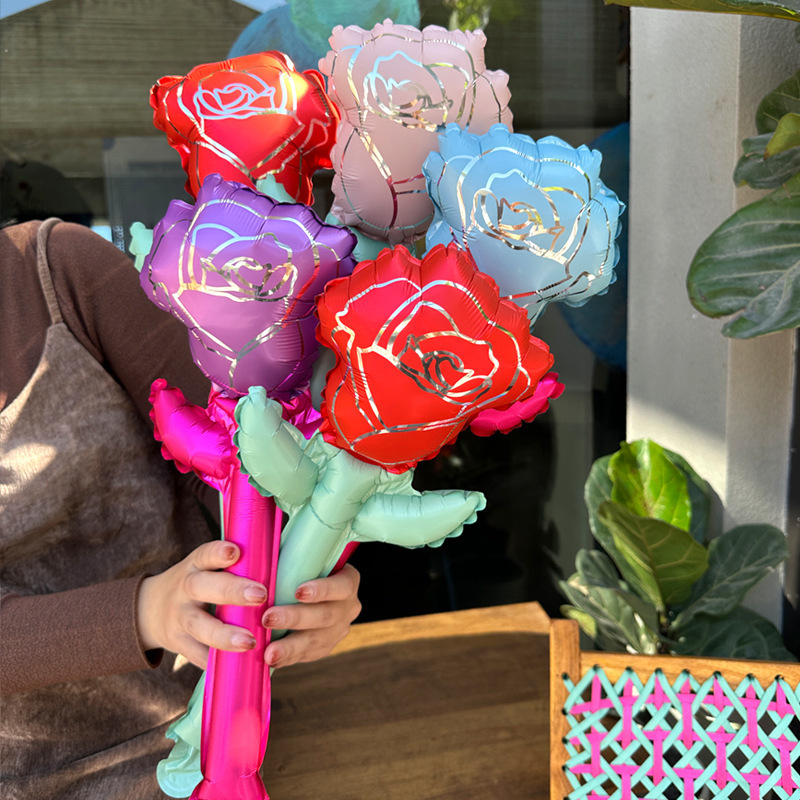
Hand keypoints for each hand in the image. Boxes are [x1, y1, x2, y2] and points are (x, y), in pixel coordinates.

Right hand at [137, 540, 267, 669]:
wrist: (149, 610)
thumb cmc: (196, 584)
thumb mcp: (205, 568)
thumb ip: (234, 566)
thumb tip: (281, 561)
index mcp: (195, 565)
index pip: (205, 554)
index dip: (218, 552)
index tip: (235, 551)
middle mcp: (184, 589)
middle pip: (202, 587)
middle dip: (231, 591)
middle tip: (260, 595)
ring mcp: (179, 617)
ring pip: (199, 625)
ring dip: (224, 634)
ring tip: (249, 641)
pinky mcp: (178, 643)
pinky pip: (196, 654)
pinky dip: (215, 661)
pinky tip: (235, 668)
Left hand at [262, 564, 360, 667]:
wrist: (308, 590)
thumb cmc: (300, 566)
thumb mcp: (303, 556)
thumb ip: (291, 554)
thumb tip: (260, 545)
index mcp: (348, 580)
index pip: (341, 586)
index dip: (322, 590)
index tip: (297, 591)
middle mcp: (348, 607)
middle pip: (325, 616)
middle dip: (295, 618)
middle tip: (268, 618)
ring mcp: (338, 630)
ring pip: (316, 640)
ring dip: (290, 646)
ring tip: (268, 651)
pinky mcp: (325, 647)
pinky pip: (308, 655)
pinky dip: (289, 657)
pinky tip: (272, 660)